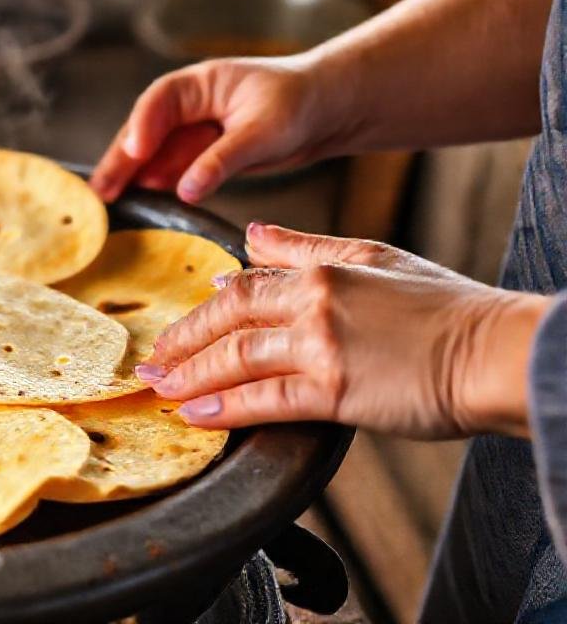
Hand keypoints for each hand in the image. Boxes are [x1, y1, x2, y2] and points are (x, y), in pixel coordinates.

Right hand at [89, 56, 355, 203]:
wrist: (330, 110)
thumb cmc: (301, 103)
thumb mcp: (262, 132)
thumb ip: (221, 161)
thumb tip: (184, 190)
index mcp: (201, 83)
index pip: (159, 100)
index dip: (143, 126)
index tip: (134, 152)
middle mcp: (191, 104)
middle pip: (145, 129)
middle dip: (122, 159)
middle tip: (101, 189)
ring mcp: (195, 129)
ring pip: (153, 152)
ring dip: (132, 175)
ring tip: (110, 201)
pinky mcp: (204, 152)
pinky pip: (172, 169)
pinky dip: (155, 184)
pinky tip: (141, 200)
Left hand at [138, 224, 549, 438]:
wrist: (498, 351)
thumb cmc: (448, 310)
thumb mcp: (377, 258)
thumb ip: (309, 248)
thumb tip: (254, 234)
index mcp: (324, 270)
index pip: (247, 283)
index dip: (208, 304)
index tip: (184, 321)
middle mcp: (315, 301)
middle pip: (228, 317)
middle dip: (184, 340)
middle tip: (152, 359)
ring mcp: (322, 345)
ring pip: (236, 357)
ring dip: (190, 375)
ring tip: (160, 388)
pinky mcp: (335, 390)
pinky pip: (264, 399)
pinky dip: (224, 408)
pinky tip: (195, 415)